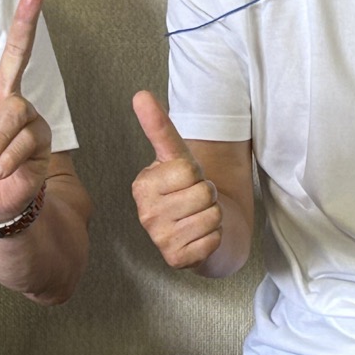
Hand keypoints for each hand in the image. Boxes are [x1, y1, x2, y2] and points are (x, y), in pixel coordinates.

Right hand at [131, 91, 222, 269]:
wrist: (204, 228)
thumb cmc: (189, 190)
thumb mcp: (177, 157)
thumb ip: (160, 127)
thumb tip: (140, 94)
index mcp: (142, 186)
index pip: (188, 169)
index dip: (198, 173)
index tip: (188, 180)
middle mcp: (145, 214)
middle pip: (202, 193)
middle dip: (208, 195)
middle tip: (196, 201)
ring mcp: (159, 240)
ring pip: (210, 216)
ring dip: (213, 216)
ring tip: (198, 218)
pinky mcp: (177, 260)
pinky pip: (212, 240)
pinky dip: (214, 237)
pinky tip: (201, 237)